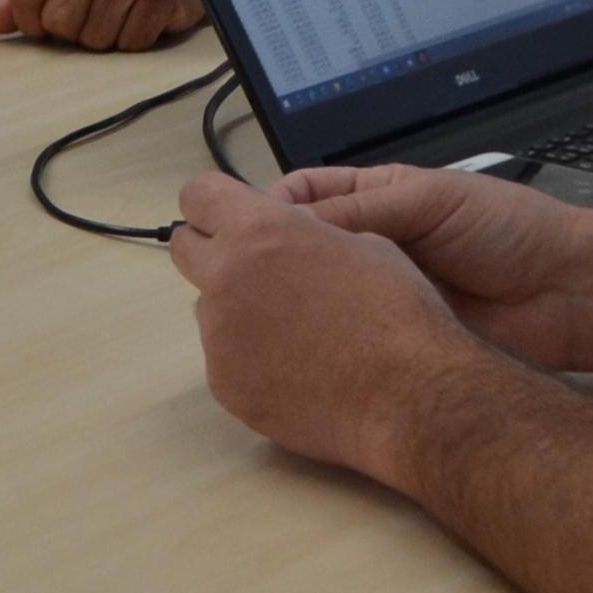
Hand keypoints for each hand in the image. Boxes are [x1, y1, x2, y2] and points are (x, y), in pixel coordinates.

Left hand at [0, 0, 201, 49]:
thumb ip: (18, 0)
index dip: (33, 23)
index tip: (49, 20)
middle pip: (59, 23)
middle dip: (72, 32)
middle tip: (92, 14)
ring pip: (95, 38)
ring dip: (105, 39)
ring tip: (118, 14)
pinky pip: (131, 42)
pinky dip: (134, 40)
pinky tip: (141, 17)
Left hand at [164, 173, 488, 485]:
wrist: (408, 397)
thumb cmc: (397, 315)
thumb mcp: (366, 243)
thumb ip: (310, 233)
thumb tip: (294, 237)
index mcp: (260, 231)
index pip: (198, 195)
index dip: (215, 202)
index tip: (229, 216)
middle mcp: (226, 278)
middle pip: (184, 249)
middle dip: (213, 252)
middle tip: (255, 271)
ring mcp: (219, 336)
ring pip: (209, 310)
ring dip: (237, 311)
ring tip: (296, 334)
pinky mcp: (224, 384)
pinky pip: (225, 360)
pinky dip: (251, 361)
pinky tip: (298, 372)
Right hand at [262, 160, 592, 372]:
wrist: (565, 293)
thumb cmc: (511, 230)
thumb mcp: (431, 200)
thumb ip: (362, 209)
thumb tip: (291, 221)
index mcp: (376, 199)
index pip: (303, 194)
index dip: (272, 205)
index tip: (249, 223)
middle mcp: (371, 244)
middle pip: (301, 247)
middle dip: (272, 254)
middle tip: (247, 268)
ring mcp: (379, 292)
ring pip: (317, 293)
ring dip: (293, 298)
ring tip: (271, 303)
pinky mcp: (391, 333)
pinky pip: (345, 332)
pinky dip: (321, 336)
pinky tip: (305, 338)